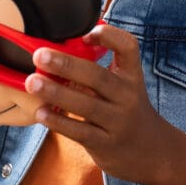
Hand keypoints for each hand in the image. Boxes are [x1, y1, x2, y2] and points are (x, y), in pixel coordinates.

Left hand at [24, 23, 185, 184]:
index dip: (110, 36)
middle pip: (97, 76)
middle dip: (66, 64)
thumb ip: (98, 70)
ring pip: (86, 105)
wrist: (152, 151)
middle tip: (40, 55)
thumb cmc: (127, 108)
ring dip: (56, 93)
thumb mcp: (124, 85)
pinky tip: (41, 113)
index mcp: (132, 74)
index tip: (87, 32)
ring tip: (32, 82)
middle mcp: (128, 95)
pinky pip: (79, 131)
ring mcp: (118, 121)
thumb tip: (58, 50)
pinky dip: (59, 121)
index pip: (128, 47)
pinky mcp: (105, 143)